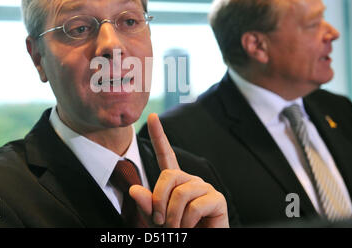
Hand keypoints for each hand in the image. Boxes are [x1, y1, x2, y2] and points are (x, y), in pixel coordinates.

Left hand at [130, 113, 228, 227]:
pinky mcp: (217, 199)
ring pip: (180, 193)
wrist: (199, 244)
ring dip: (173, 217)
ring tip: (177, 229)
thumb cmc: (178, 231)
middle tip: (160, 222)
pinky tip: (191, 228)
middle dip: (159, 201)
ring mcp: (204, 188)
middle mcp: (190, 180)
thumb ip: (146, 205)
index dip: (159, 135)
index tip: (152, 116)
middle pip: (168, 176)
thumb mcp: (156, 219)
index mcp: (175, 182)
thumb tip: (134, 189)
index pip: (165, 154)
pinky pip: (194, 206)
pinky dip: (187, 223)